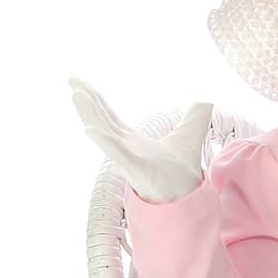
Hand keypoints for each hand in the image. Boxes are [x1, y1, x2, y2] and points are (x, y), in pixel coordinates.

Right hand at [68, 76, 211, 202]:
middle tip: (71, 81)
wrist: (192, 196)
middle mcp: (126, 149)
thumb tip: (205, 101)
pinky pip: (119, 155)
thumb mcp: (191, 134)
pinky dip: (105, 142)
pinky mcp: (138, 171)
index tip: (79, 83)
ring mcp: (130, 160)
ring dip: (90, 115)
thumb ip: (195, 117)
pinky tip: (91, 130)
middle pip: (102, 121)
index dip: (95, 99)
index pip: (110, 117)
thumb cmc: (184, 172)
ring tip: (76, 97)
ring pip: (105, 135)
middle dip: (86, 102)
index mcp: (133, 141)